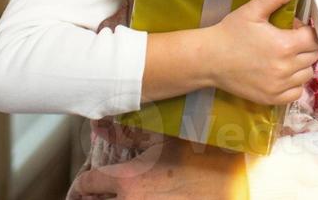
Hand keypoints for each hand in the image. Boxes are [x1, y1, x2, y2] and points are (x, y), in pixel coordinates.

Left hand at [68, 138, 246, 199]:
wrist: (234, 184)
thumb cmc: (202, 156)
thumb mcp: (166, 138)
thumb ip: (128, 132)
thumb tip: (100, 125)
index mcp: (127, 180)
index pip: (86, 185)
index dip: (83, 182)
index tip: (86, 182)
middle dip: (94, 197)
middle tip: (98, 192)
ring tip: (118, 195)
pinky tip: (147, 197)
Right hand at [205, 0, 317, 105]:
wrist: (209, 59)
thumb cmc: (231, 32)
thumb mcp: (253, 10)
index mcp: (285, 45)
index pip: (315, 39)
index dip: (310, 30)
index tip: (298, 27)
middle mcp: (286, 68)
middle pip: (313, 56)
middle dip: (308, 45)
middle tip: (292, 38)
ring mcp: (279, 86)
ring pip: (307, 74)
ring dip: (303, 64)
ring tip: (288, 55)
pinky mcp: (271, 98)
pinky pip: (296, 93)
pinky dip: (295, 83)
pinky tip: (284, 73)